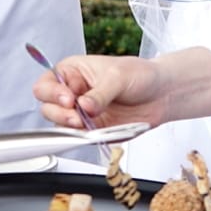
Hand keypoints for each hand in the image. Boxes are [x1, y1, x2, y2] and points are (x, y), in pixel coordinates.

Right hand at [34, 54, 170, 129]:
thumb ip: (100, 93)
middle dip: (59, 113)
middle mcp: (74, 93)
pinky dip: (83, 138)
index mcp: (73, 72)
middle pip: (48, 107)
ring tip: (84, 124)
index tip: (69, 99)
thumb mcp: (118, 77)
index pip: (48, 83)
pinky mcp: (92, 130)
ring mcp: (81, 113)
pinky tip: (93, 132)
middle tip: (76, 116)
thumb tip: (84, 106)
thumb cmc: (140, 75)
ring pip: (60, 125)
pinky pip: (80, 138)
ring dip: (69, 127)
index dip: (53, 93)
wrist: (162, 94)